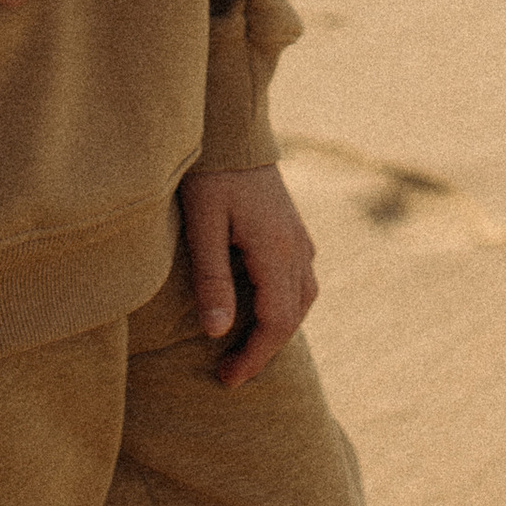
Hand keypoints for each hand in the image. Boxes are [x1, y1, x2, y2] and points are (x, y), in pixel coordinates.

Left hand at [179, 163, 317, 387]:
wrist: (232, 126)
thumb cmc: (211, 172)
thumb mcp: (202, 224)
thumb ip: (211, 278)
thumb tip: (218, 332)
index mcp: (276, 251)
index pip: (276, 323)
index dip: (254, 357)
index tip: (227, 379)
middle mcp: (296, 247)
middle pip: (294, 315)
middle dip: (266, 350)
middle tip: (231, 371)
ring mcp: (298, 235)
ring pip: (303, 297)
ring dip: (280, 327)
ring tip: (248, 344)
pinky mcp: (292, 226)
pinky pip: (301, 277)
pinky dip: (286, 302)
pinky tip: (262, 303)